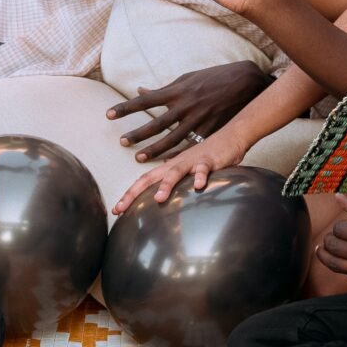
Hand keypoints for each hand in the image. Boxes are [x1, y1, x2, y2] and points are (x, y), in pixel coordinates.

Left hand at [108, 61, 272, 160]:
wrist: (245, 81)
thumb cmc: (213, 78)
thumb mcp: (186, 79)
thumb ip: (163, 89)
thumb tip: (140, 90)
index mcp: (177, 90)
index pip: (145, 100)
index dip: (126, 107)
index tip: (108, 114)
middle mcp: (185, 105)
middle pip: (156, 123)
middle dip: (138, 134)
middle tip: (122, 142)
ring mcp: (198, 119)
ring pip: (172, 138)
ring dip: (154, 149)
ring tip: (139, 157)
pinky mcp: (210, 130)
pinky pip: (191, 146)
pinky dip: (178, 155)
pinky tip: (168, 165)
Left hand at [113, 126, 249, 213]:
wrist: (231, 136)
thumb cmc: (208, 156)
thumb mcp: (188, 168)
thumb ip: (176, 178)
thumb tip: (162, 193)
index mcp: (169, 166)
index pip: (144, 181)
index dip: (129, 194)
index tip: (116, 210)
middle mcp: (176, 163)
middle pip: (150, 178)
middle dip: (133, 193)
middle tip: (120, 208)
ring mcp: (192, 161)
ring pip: (175, 172)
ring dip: (166, 185)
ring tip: (158, 199)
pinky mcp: (209, 161)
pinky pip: (203, 169)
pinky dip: (200, 177)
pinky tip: (198, 186)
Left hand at [314, 195, 346, 288]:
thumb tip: (338, 196)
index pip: (340, 229)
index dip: (340, 226)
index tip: (346, 226)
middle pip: (333, 245)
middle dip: (331, 238)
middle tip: (335, 236)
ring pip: (333, 263)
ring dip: (326, 253)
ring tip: (326, 247)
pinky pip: (345, 274)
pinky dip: (338, 265)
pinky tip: (338, 258)